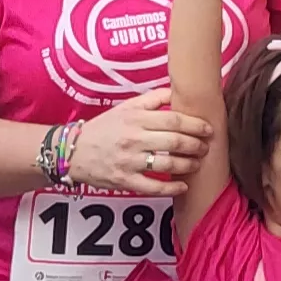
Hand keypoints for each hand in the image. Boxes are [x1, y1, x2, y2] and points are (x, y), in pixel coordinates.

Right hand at [69, 90, 212, 196]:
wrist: (73, 152)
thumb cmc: (104, 128)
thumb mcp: (125, 108)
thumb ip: (152, 99)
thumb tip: (177, 92)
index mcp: (135, 118)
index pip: (173, 119)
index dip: (195, 124)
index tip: (207, 129)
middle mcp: (133, 139)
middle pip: (174, 141)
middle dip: (196, 145)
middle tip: (206, 147)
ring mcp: (129, 162)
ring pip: (167, 164)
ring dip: (188, 165)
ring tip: (196, 164)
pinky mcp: (125, 181)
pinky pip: (153, 187)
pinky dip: (172, 188)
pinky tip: (183, 186)